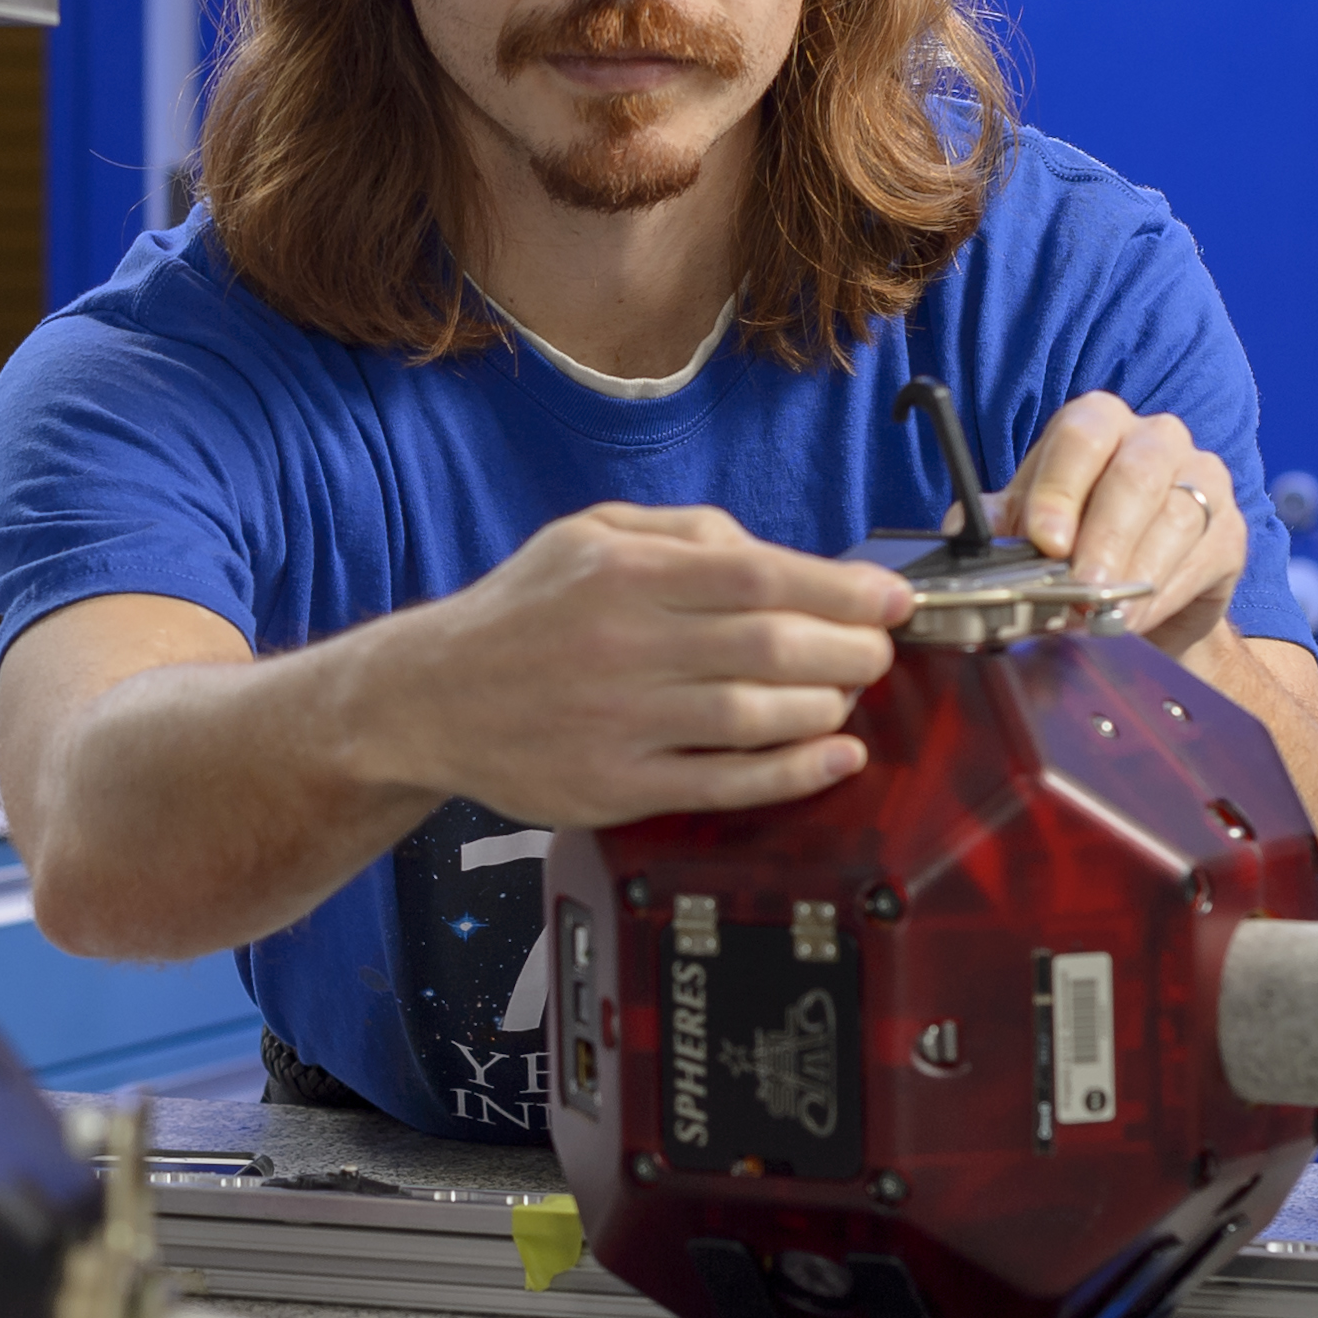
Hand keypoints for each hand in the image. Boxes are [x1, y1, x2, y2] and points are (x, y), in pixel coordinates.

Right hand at [356, 504, 910, 826]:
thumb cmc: (520, 613)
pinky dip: (794, 773)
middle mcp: (622, 644)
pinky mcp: (613, 786)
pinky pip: (725, 784)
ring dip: (827, 707)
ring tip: (847, 695)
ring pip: (758, 716)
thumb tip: (771, 553)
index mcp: (621, 572)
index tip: (890, 600)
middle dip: (850, 650)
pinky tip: (834, 757)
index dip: (842, 590)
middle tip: (879, 652)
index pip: (761, 576)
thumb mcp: (587, 534)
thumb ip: (681, 531)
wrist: (427, 698)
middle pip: (772, 646)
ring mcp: (619, 722)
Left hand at [987, 393, 1245, 658]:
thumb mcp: (1025, 529)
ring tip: (1102, 615)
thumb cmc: (1073, 546)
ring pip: (1177, 517)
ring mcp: (1202, 478)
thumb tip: (969, 529)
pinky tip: (1134, 619)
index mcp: (1095, 423)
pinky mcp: (1229, 529)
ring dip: (1134, 573)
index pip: (1079, 437)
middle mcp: (1154, 438)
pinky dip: (1162, 595)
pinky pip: (1202, 557)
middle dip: (1104, 537)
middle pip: (1135, 474)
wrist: (1138, 595)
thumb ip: (994, 522)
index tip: (1043, 542)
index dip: (1059, 490)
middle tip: (1080, 588)